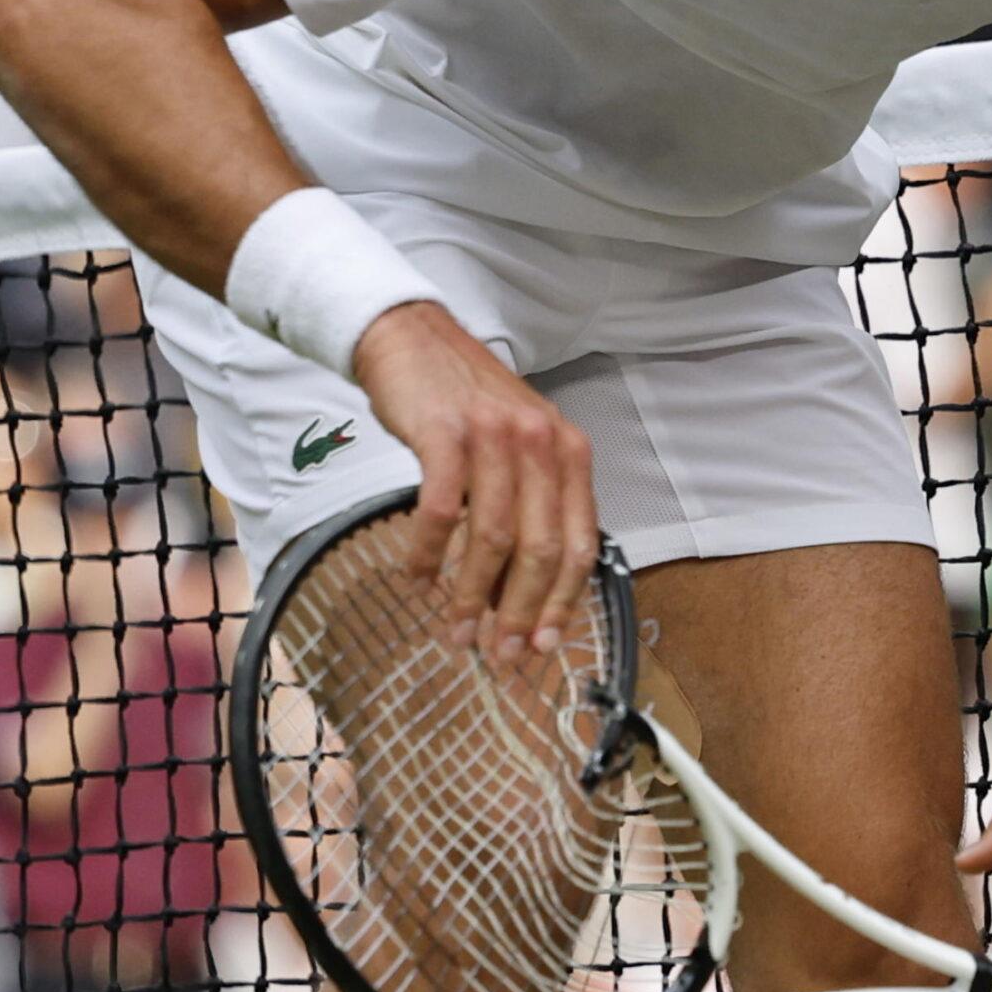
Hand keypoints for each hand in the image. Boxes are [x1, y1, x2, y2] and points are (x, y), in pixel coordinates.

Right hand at [353, 301, 597, 663]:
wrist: (411, 337)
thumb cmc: (465, 403)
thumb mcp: (521, 447)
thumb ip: (533, 507)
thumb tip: (520, 592)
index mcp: (571, 454)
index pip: (581, 544)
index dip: (563, 602)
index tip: (544, 645)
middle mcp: (542, 445)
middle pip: (541, 550)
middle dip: (520, 612)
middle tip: (500, 654)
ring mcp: (495, 438)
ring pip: (493, 538)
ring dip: (471, 595)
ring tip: (455, 631)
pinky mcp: (445, 434)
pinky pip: (441, 511)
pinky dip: (429, 554)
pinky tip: (418, 579)